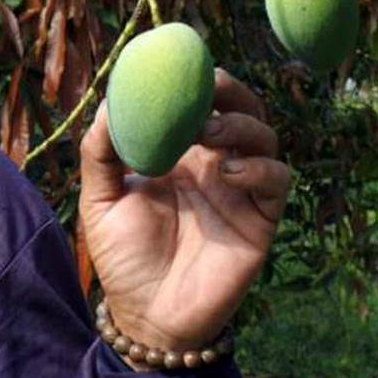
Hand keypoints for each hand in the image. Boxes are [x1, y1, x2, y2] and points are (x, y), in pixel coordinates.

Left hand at [79, 69, 289, 357]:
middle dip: (229, 89)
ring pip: (264, 135)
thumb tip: (109, 103)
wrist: (146, 314)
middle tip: (208, 85)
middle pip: (241, 106)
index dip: (196, 79)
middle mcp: (215, 161)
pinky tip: (226, 172)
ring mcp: (241, 189)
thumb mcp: (101, 197)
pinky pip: (277, 180)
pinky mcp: (260, 219)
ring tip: (209, 132)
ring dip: (241, 124)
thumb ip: (101, 151)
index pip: (200, 101)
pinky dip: (259, 168)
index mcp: (180, 150)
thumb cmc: (123, 255)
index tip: (180, 63)